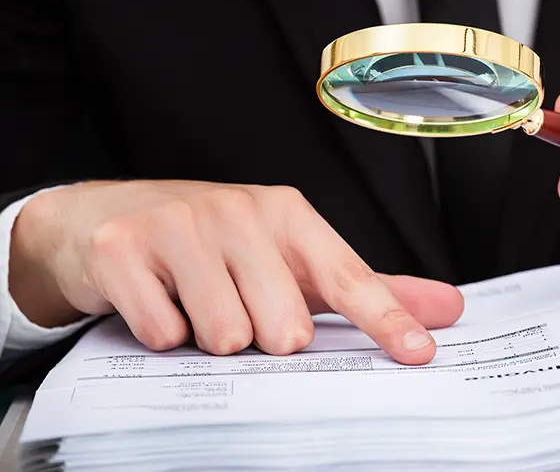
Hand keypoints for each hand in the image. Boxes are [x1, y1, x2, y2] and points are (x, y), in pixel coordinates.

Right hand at [9, 181, 463, 362]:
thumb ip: (366, 288)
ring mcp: (180, 226)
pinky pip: (164, 334)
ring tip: (196, 303)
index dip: (386, 320)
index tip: (418, 354)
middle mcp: (240, 211)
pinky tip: (159, 302)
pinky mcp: (125, 249)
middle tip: (239, 306)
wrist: (109, 217)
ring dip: (212, 337)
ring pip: (225, 336)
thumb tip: (445, 308)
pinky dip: (164, 333)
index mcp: (289, 214)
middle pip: (285, 328)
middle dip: (263, 336)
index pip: (347, 277)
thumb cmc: (215, 244)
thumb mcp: (291, 258)